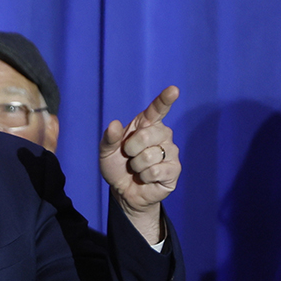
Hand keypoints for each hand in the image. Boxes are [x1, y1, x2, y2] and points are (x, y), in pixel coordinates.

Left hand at [99, 86, 180, 242]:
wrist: (123, 190)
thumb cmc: (117, 166)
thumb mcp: (106, 152)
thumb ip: (108, 138)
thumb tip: (114, 124)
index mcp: (145, 125)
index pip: (157, 109)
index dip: (165, 99)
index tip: (173, 90)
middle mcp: (162, 134)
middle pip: (148, 134)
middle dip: (131, 149)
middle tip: (129, 156)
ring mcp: (171, 151)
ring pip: (150, 155)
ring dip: (137, 166)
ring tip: (137, 169)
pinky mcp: (175, 169)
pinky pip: (156, 171)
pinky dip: (145, 177)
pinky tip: (146, 178)